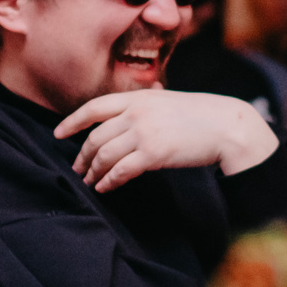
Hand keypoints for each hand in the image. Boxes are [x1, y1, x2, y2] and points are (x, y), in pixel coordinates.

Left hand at [57, 89, 279, 191]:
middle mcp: (136, 113)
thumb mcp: (170, 100)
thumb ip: (150, 101)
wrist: (227, 126)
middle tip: (77, 168)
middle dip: (82, 155)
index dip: (72, 121)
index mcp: (139, 98)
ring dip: (92, 171)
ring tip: (89, 181)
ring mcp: (144, 133)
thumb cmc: (202, 115)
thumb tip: (143, 98)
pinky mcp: (153, 153)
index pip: (94, 107)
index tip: (59, 133)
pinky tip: (104, 188)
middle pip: (95, 136)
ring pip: (104, 155)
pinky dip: (108, 181)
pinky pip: (120, 171)